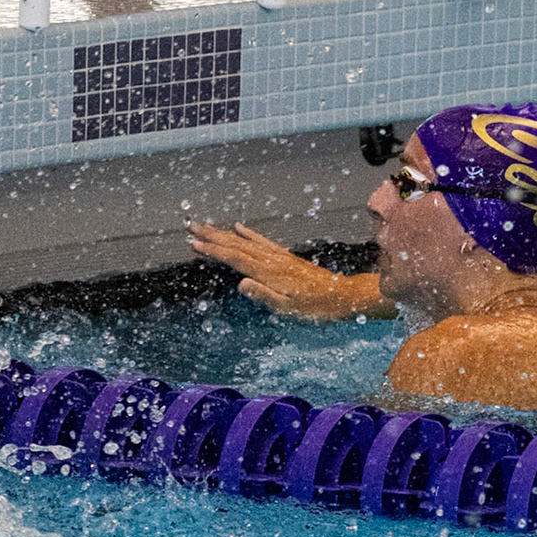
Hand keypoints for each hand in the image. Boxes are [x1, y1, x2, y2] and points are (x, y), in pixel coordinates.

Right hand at [188, 221, 394, 321]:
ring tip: (207, 227)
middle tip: (191, 228)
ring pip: (246, 241)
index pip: (236, 259)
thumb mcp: (290, 310)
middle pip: (237, 245)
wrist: (344, 297)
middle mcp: (272, 261)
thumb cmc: (317, 308)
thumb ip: (264, 296)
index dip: (214, 251)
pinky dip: (249, 234)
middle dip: (213, 237)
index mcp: (269, 274)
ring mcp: (279, 257)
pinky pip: (263, 241)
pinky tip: (240, 228)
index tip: (195, 244)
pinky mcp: (286, 258)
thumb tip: (241, 284)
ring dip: (225, 233)